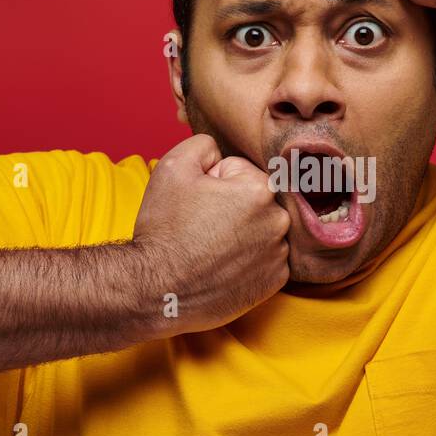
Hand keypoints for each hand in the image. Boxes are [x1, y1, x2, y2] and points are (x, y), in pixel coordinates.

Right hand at [131, 134, 290, 336]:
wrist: (157, 290)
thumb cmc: (164, 228)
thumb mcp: (173, 166)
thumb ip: (204, 145)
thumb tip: (220, 153)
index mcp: (261, 188)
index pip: (239, 172)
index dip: (213, 184)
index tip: (198, 204)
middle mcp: (279, 221)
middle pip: (254, 201)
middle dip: (232, 208)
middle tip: (202, 226)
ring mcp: (279, 255)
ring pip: (261, 230)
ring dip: (242, 235)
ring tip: (210, 249)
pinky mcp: (274, 282)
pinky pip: (266, 260)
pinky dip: (248, 262)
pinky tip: (223, 267)